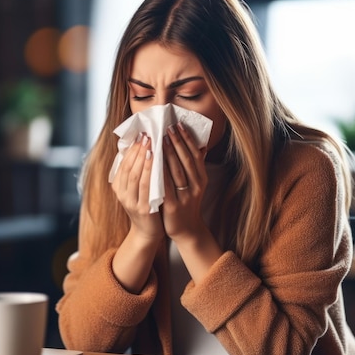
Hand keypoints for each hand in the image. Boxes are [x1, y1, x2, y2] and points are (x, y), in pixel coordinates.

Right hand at [111, 133, 163, 242]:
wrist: (148, 232)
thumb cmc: (146, 205)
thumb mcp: (137, 187)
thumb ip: (136, 170)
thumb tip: (141, 146)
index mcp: (118, 187)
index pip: (123, 163)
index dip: (131, 148)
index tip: (141, 134)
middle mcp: (122, 194)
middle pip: (128, 167)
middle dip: (137, 150)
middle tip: (147, 135)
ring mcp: (131, 202)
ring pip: (135, 176)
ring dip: (143, 159)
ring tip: (151, 144)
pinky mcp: (143, 209)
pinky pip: (146, 188)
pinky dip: (150, 173)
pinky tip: (158, 163)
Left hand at [162, 123, 208, 241]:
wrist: (186, 229)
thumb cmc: (187, 202)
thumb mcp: (196, 184)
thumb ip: (196, 166)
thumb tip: (201, 144)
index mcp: (202, 178)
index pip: (195, 154)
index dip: (187, 139)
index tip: (178, 125)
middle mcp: (196, 186)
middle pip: (186, 160)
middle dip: (176, 142)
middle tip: (166, 127)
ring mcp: (185, 196)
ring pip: (176, 171)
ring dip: (167, 153)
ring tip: (159, 139)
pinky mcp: (173, 206)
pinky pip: (164, 186)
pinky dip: (158, 173)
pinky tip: (151, 162)